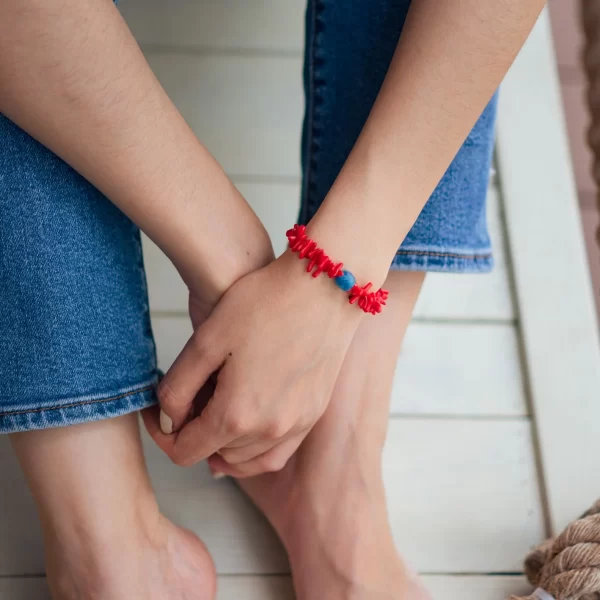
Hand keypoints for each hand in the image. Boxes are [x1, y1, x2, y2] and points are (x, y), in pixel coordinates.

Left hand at [144, 251, 363, 476]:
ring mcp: (297, 425)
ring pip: (245, 459)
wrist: (324, 287)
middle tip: (187, 400)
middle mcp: (269, 430)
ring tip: (211, 417)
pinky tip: (246, 433)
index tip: (156, 412)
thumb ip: (178, 388)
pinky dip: (254, 452)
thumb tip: (168, 419)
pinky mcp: (313, 413)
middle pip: (214, 455)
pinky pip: (277, 453)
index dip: (162, 434)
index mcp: (237, 415)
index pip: (185, 451)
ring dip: (222, 446)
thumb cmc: (266, 304)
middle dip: (192, 433)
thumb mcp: (207, 340)